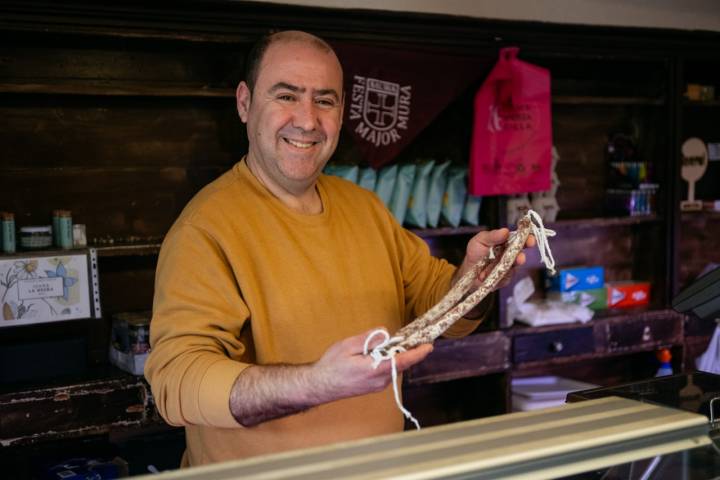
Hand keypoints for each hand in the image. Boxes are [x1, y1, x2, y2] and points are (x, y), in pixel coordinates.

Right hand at [312, 328, 432, 400]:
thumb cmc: (331, 365)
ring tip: (372, 348)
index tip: (429, 346)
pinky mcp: (374, 387)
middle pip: (399, 363)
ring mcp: (378, 386)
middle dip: (401, 350)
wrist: (319, 385)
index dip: (418, 353)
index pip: (402, 361)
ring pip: (392, 367)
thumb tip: (386, 334)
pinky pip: (386, 371)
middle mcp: (380, 381)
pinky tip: (370, 357)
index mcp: (375, 370)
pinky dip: (384, 362)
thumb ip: (369, 339)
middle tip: (395, 338)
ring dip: (390, 356)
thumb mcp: (348, 345)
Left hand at [455, 228, 535, 290]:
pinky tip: (485, 275)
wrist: (468, 271)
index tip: (530, 239)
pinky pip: (504, 277)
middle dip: (521, 255)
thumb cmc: (475, 253)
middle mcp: (510, 254)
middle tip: (520, 257)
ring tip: (514, 262)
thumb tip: (505, 231)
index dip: (526, 239)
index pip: (520, 239)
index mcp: (507, 242)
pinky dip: (497, 275)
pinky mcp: (505, 279)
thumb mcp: (480, 240)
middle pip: (520, 254)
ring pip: (513, 267)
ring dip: (512, 266)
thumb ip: (492, 236)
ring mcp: (509, 267)